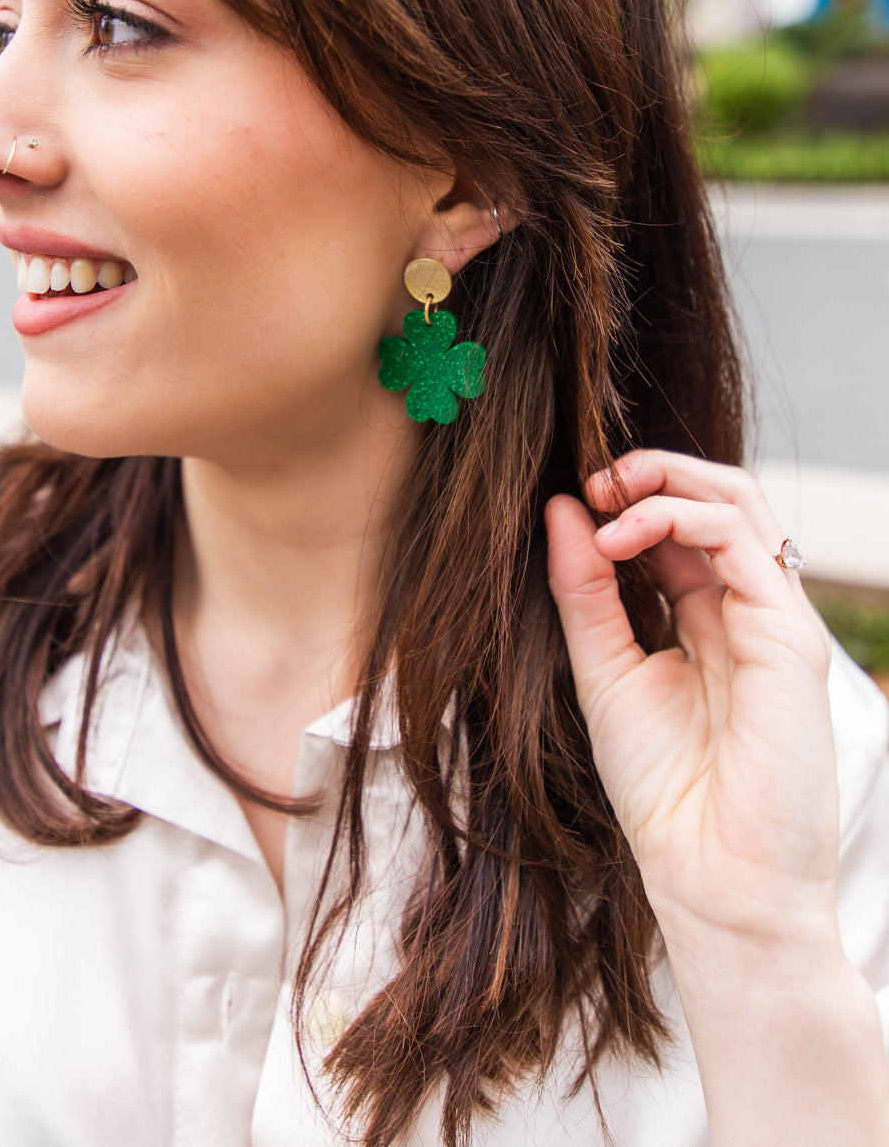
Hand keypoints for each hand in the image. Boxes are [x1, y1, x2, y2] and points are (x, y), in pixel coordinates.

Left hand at [545, 450, 839, 952]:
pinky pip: (744, 542)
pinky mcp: (790, 636)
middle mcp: (746, 612)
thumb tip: (562, 507)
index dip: (627, 497)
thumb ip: (585, 592)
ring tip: (605, 496)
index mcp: (706, 621)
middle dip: (651, 472)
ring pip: (739, 503)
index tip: (572, 498)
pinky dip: (680, 518)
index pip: (678, 527)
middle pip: (717, 499)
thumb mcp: (604, 671)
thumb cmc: (664, 794)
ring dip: (667, 481)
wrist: (715, 880)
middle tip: (592, 479)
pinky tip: (623, 538)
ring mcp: (774, 620)